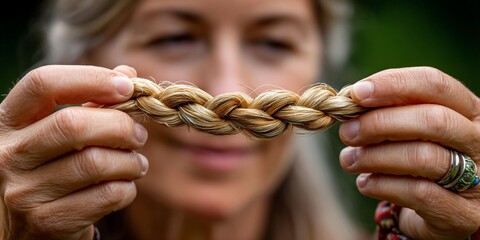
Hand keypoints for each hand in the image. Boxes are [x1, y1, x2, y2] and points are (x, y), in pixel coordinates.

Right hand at [0, 65, 148, 239]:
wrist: (31, 230)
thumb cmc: (53, 169)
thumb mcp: (60, 132)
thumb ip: (91, 101)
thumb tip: (127, 73)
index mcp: (8, 121)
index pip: (43, 83)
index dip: (91, 79)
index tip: (127, 87)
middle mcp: (7, 154)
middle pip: (73, 123)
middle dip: (121, 126)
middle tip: (139, 135)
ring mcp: (23, 191)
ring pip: (95, 162)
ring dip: (130, 162)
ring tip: (136, 164)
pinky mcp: (46, 221)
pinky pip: (106, 195)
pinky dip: (127, 189)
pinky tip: (124, 187)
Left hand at [338, 67, 479, 239]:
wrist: (442, 211)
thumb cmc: (419, 160)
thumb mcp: (409, 131)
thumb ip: (387, 112)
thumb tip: (349, 98)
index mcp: (468, 110)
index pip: (435, 84)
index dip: (393, 84)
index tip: (356, 94)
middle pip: (432, 120)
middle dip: (380, 123)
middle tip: (347, 132)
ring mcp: (479, 178)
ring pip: (423, 157)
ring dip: (375, 157)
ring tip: (348, 160)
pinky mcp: (464, 214)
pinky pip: (418, 194)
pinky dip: (383, 185)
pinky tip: (364, 183)